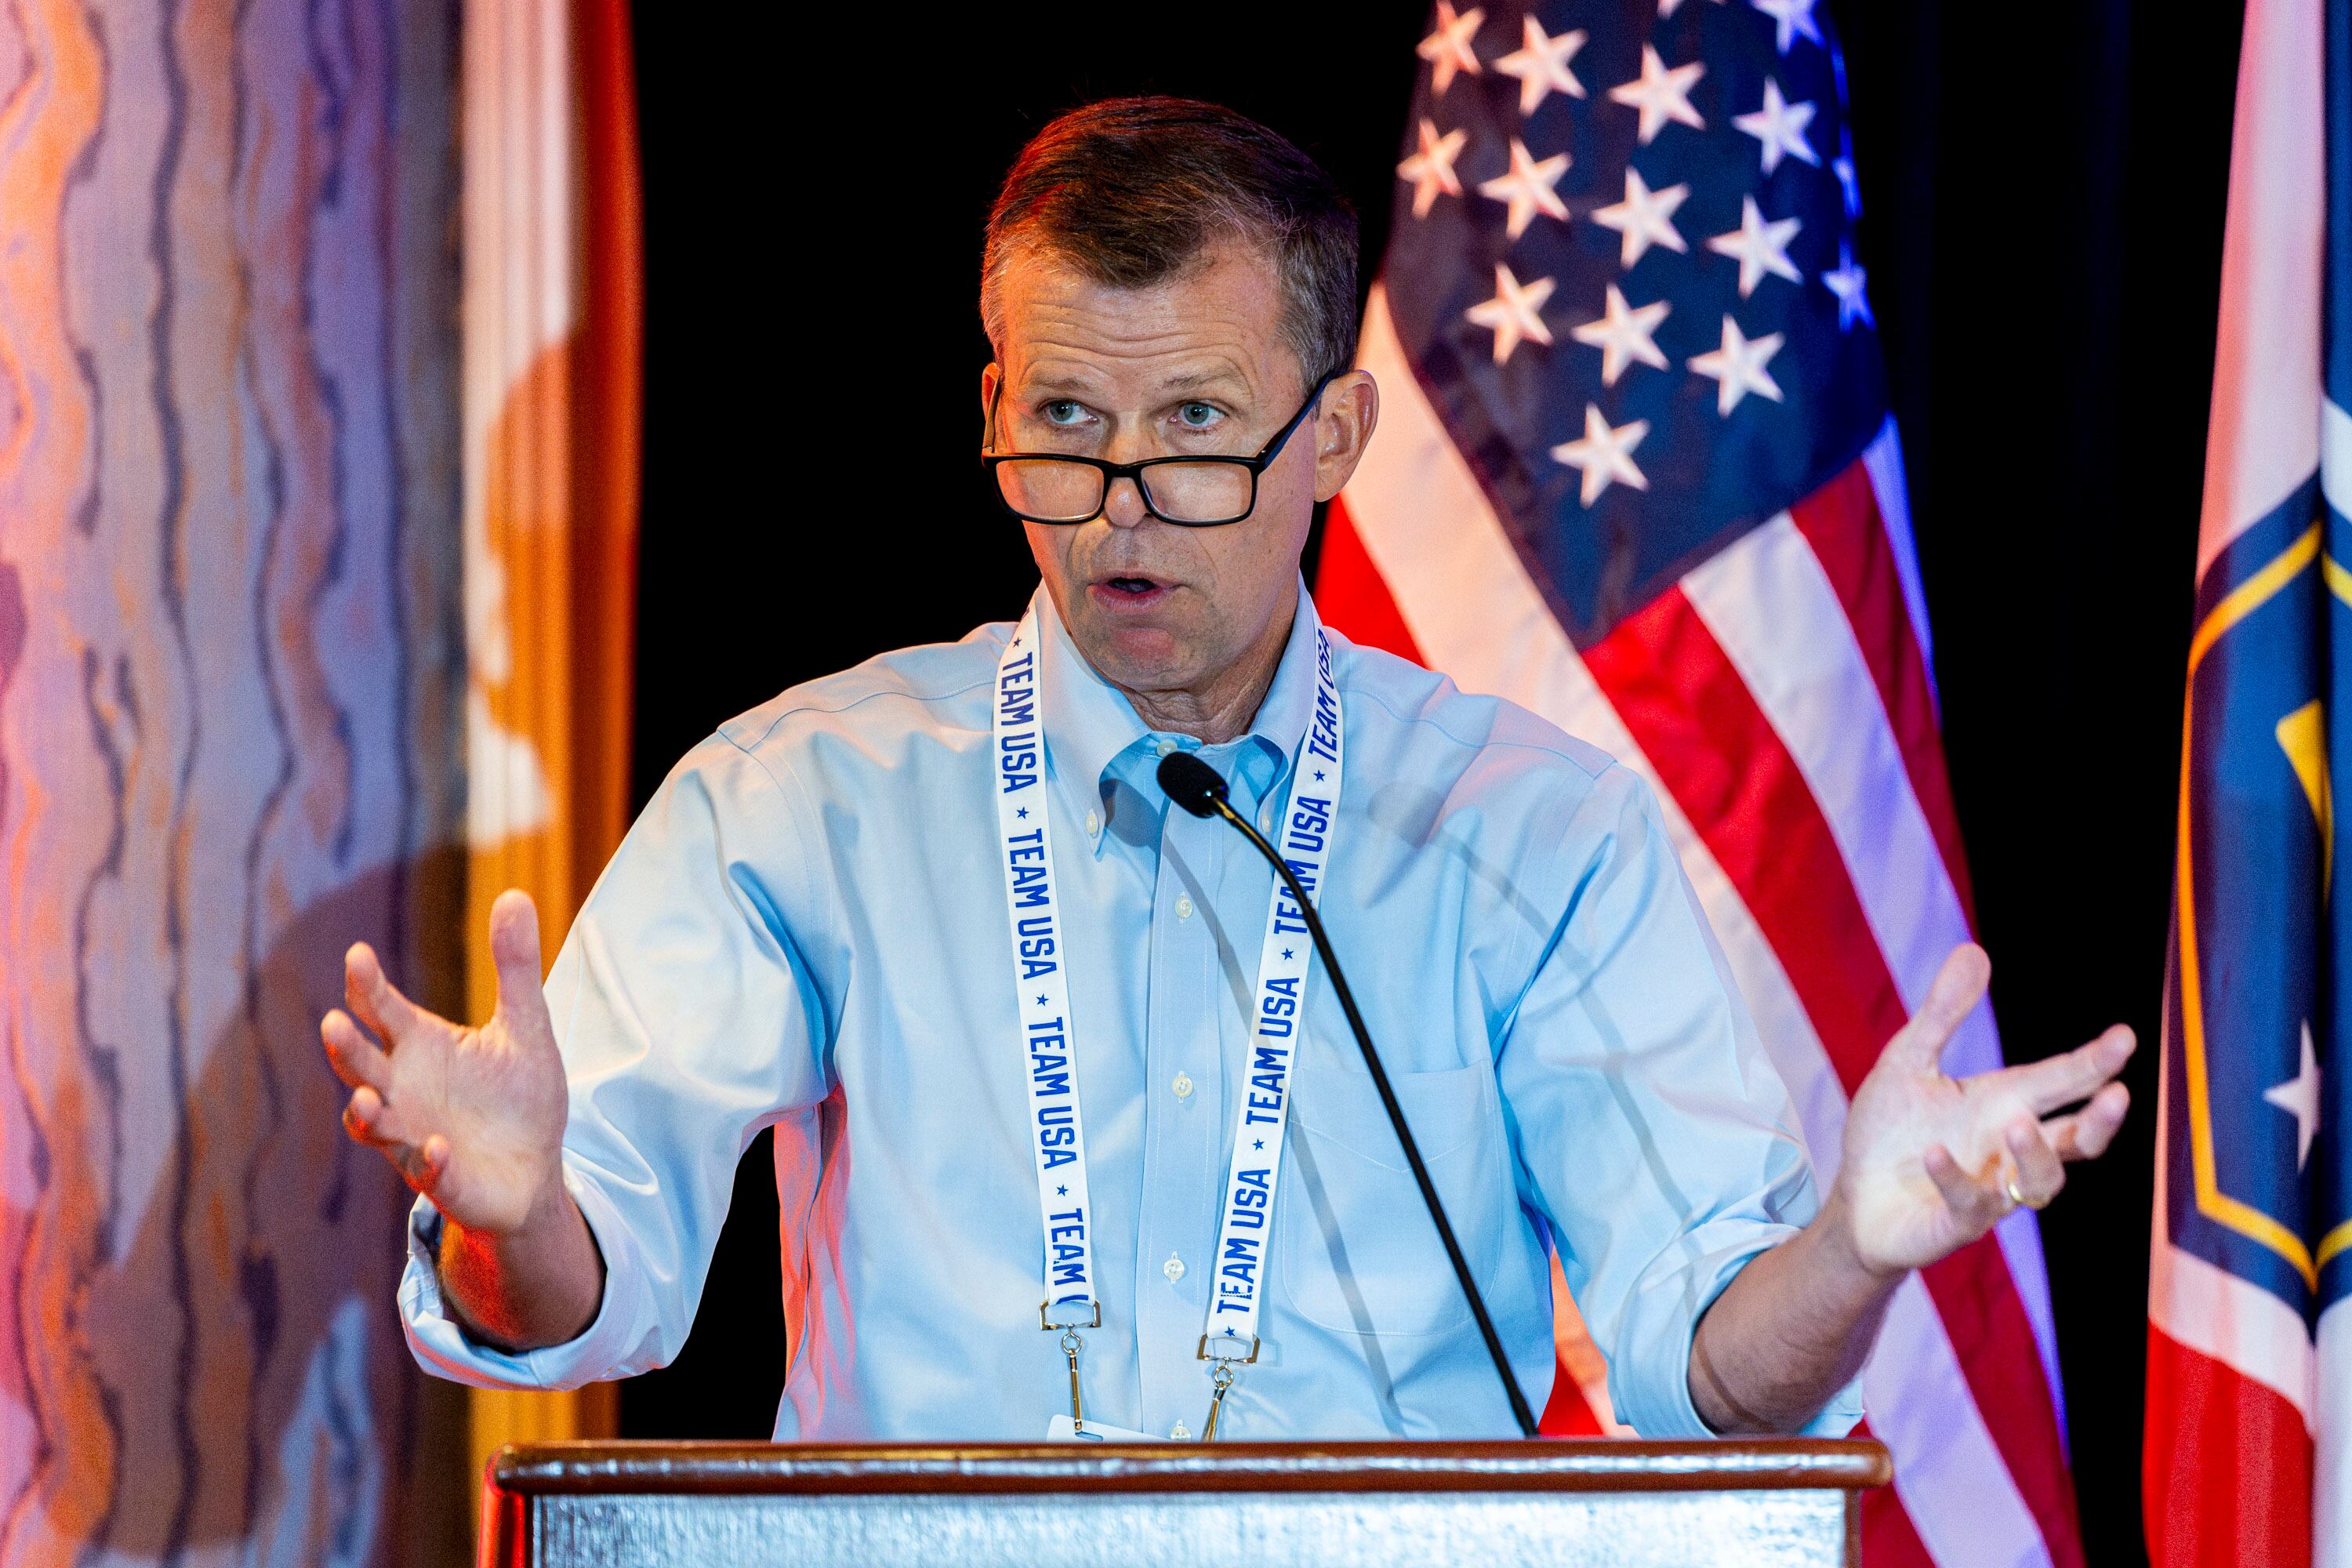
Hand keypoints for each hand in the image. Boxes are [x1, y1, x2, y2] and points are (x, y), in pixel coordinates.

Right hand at [320, 889, 569, 1236]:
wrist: (535, 1170)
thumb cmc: (519, 1098)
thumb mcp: (526, 1026)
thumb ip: (515, 967)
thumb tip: (514, 894)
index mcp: (421, 1046)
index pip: (382, 1009)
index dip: (367, 984)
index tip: (358, 955)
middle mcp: (403, 1088)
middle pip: (361, 1064)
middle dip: (346, 1047)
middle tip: (334, 1023)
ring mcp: (413, 1135)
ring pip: (373, 1123)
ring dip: (367, 1112)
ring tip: (366, 1097)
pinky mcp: (440, 1177)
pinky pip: (427, 1170)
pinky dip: (430, 1160)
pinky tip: (440, 1146)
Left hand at [1832, 944, 2132, 1277]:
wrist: (1856, 1199)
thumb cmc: (1891, 1131)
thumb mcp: (1909, 1061)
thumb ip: (1943, 1012)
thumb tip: (1975, 949)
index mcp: (2004, 1104)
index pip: (2062, 1081)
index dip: (2096, 1062)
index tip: (2126, 1037)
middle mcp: (2008, 1148)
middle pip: (2076, 1138)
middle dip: (2100, 1118)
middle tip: (2118, 1093)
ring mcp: (1990, 1190)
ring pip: (2042, 1182)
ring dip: (2034, 1153)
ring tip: (2017, 1120)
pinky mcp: (1956, 1223)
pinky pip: (1970, 1205)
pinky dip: (1953, 1177)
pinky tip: (1933, 1151)